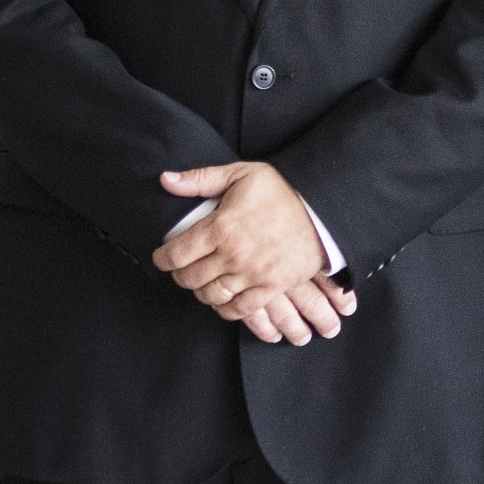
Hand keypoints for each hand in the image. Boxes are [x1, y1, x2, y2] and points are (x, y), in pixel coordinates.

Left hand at [152, 161, 354, 344]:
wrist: (322, 210)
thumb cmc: (281, 190)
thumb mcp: (240, 174)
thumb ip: (200, 179)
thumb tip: (165, 180)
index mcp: (221, 226)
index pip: (176, 253)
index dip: (162, 259)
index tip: (161, 258)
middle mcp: (233, 254)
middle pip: (189, 278)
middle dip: (179, 275)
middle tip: (181, 269)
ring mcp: (252, 273)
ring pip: (211, 295)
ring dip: (200, 292)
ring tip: (202, 282)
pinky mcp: (271, 287)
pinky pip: (240, 309)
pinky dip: (226, 308)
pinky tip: (223, 299)